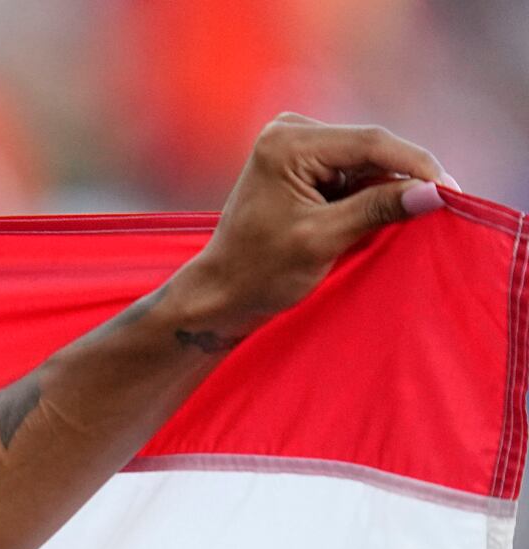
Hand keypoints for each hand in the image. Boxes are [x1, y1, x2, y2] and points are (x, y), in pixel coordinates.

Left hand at [170, 115, 451, 341]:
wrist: (222, 291)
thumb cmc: (260, 271)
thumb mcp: (322, 240)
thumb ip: (377, 210)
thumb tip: (434, 192)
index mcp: (287, 143)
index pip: (370, 143)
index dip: (416, 166)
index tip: (452, 192)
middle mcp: (290, 131)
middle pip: (371, 148)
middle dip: (405, 177)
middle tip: (442, 207)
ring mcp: (295, 143)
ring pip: (366, 161)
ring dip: (388, 187)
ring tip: (408, 217)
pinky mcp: (303, 161)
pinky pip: (352, 171)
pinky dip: (371, 192)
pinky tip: (382, 213)